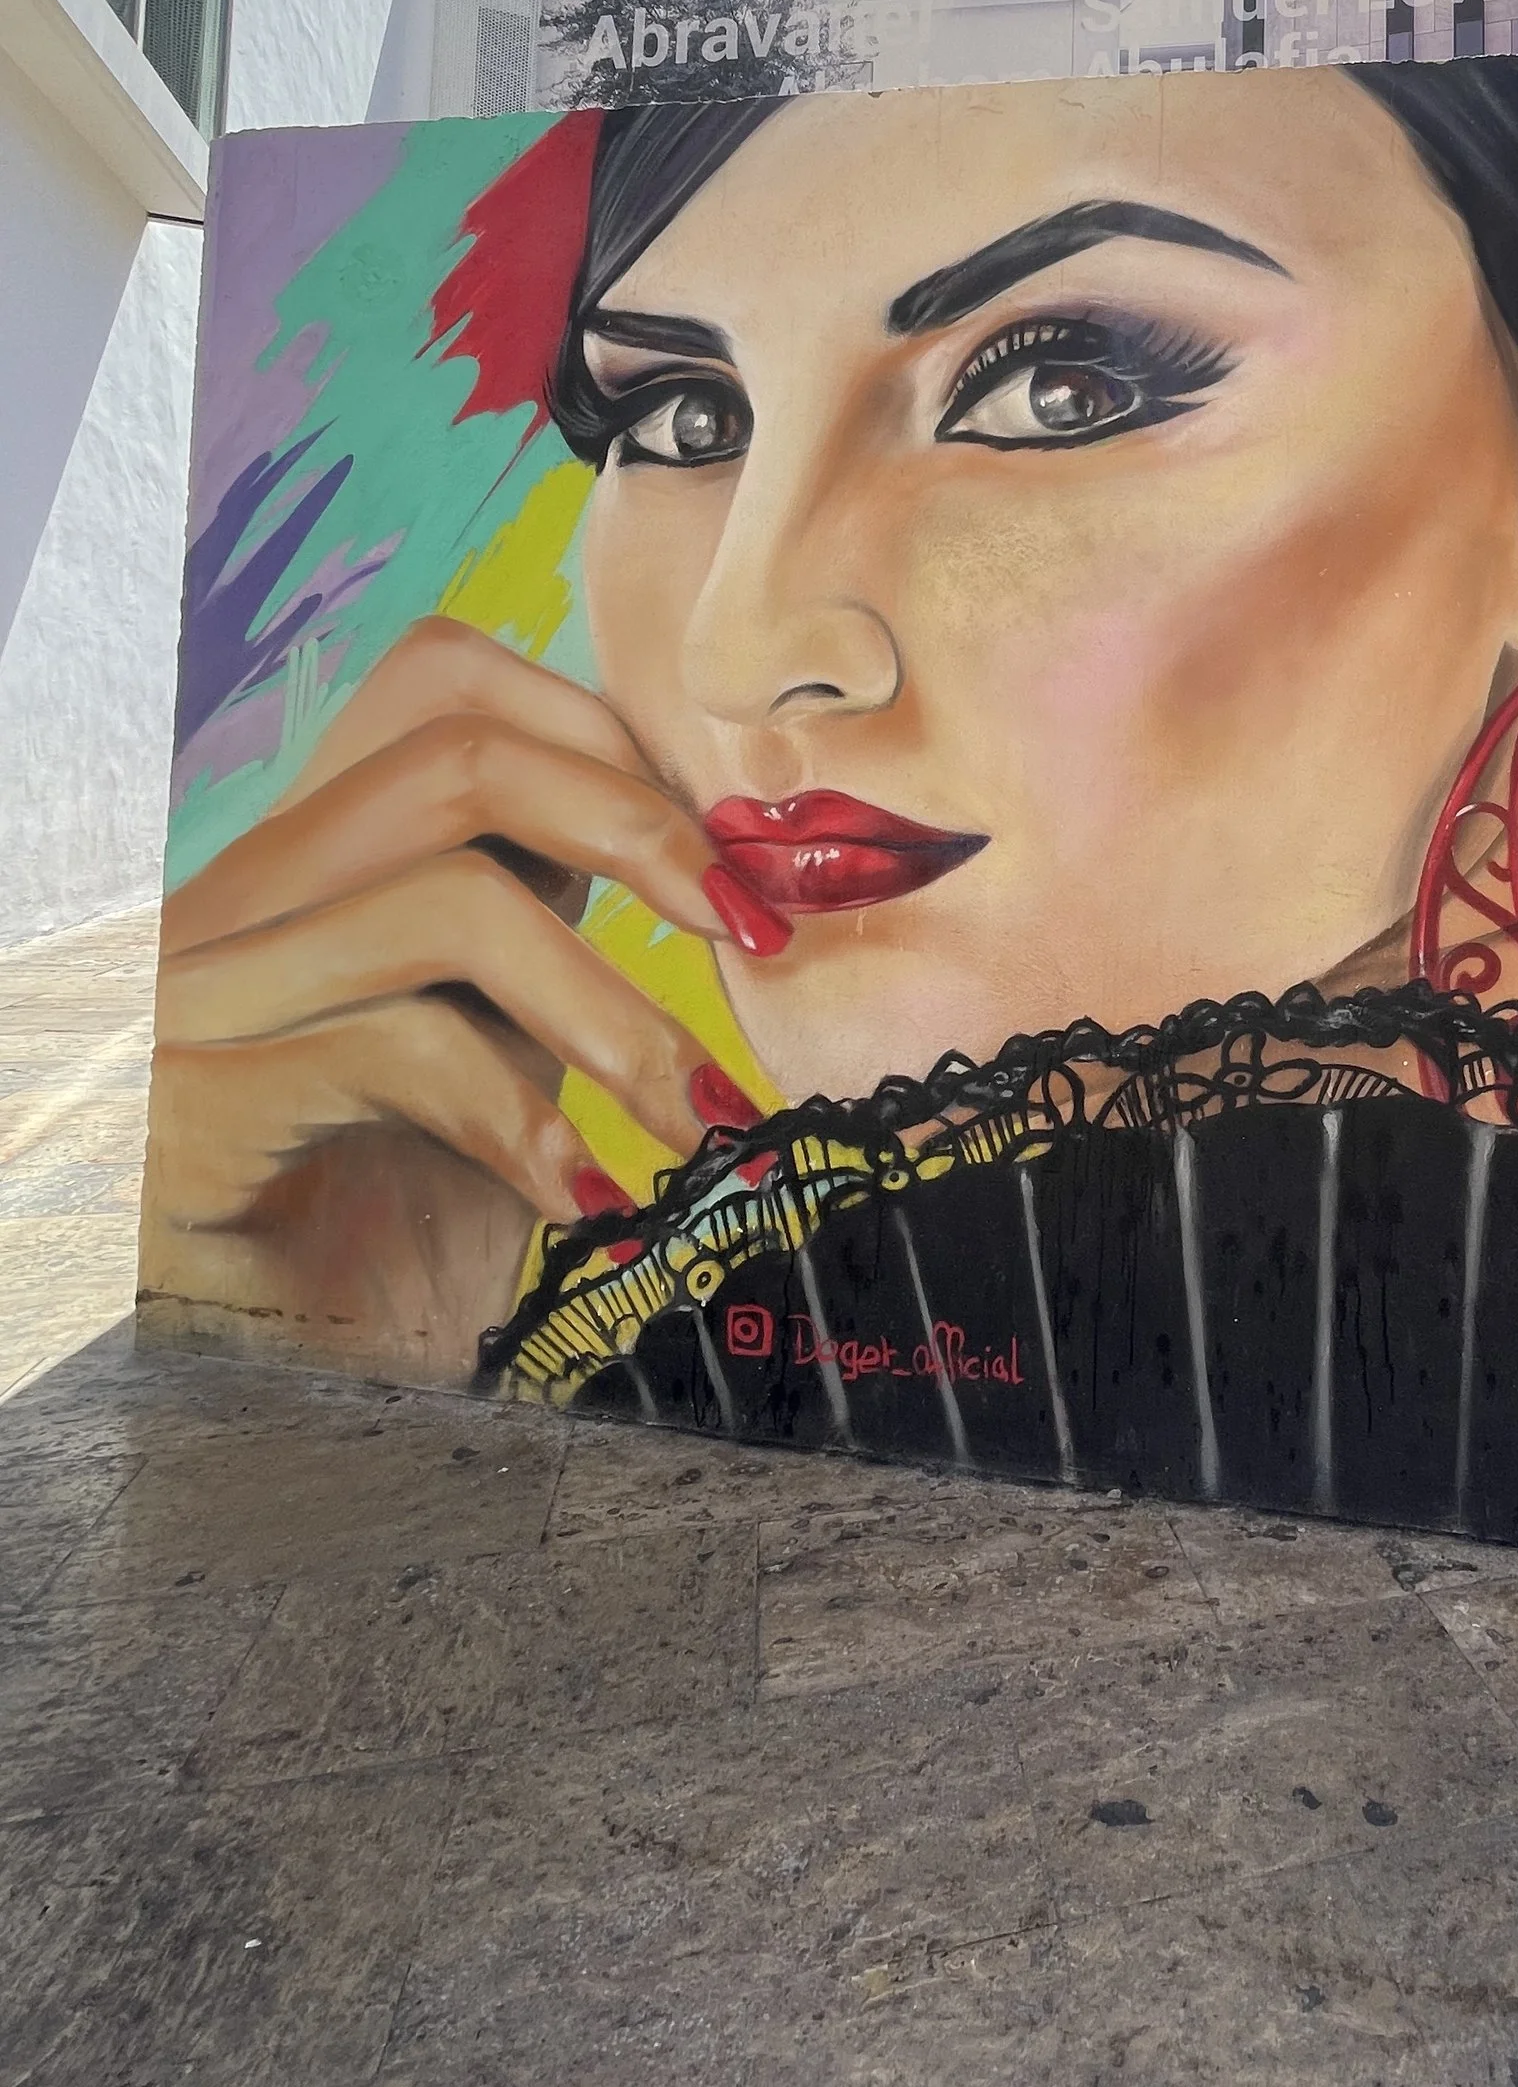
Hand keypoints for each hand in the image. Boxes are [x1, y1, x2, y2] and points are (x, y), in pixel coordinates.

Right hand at [145, 618, 758, 1374]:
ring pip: (447, 899)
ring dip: (617, 1014)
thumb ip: (554, 916)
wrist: (271, 1405)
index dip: (615, 743)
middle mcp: (229, 903)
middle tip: (758, 935)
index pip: (444, 681)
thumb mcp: (493, 1035)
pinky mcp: (190, 1109)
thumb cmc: (393, 1226)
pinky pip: (400, 1049)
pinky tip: (588, 1199)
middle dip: (642, 829)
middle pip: (452, 747)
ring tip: (707, 1121)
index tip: (741, 857)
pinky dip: (530, 1122)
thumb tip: (733, 844)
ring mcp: (192, 999)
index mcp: (303, 858)